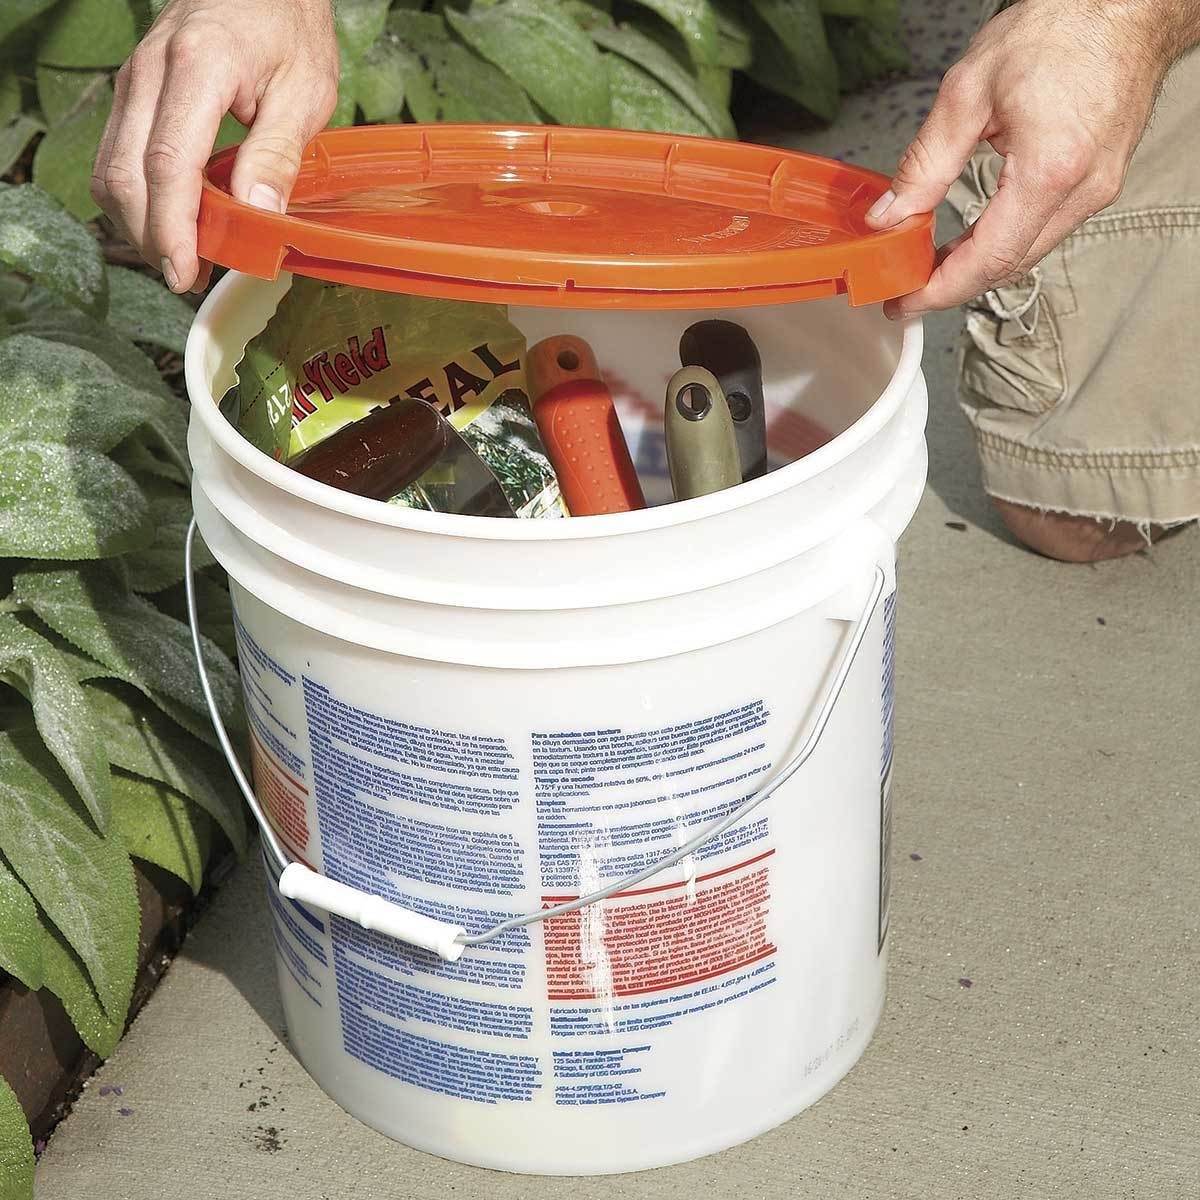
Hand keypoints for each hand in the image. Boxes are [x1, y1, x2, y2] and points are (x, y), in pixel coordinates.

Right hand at [91, 0, 338, 293]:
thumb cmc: (289, 27)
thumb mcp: (305, 92)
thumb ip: (278, 154)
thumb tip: (258, 214)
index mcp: (198, 67)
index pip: (168, 164)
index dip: (171, 228)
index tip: (186, 270)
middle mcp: (151, 72)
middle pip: (126, 174)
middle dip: (151, 237)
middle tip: (187, 277)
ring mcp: (135, 80)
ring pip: (111, 170)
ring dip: (139, 224)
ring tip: (182, 257)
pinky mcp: (133, 92)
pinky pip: (117, 156)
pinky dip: (137, 199)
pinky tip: (171, 222)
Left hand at [866, 0, 1199, 317]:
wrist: (1126, 4)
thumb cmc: (1061, 28)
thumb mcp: (969, 91)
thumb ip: (926, 162)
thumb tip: (890, 214)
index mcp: (1050, 170)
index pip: (987, 259)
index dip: (940, 290)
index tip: (904, 302)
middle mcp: (1082, 190)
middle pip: (1008, 266)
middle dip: (952, 285)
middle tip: (906, 287)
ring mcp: (1098, 189)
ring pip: (1028, 253)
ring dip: (977, 265)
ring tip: (931, 264)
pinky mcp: (1100, 182)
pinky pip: (1045, 231)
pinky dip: (1004, 242)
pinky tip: (973, 238)